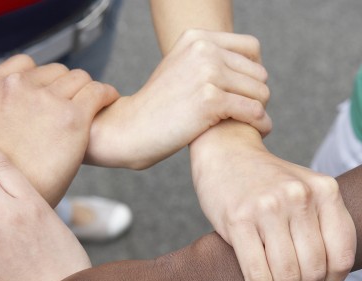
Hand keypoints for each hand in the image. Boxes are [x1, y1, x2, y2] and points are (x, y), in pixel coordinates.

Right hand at [0, 55, 118, 205]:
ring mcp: (45, 99)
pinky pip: (97, 91)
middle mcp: (16, 86)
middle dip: (64, 87)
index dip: (42, 81)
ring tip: (93, 104)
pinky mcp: (72, 116)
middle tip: (74, 105)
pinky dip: (106, 94)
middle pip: (54, 72)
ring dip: (85, 90)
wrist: (10, 202)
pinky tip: (108, 100)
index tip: (52, 95)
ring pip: (77, 78)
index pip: (26, 66)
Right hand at [85, 29, 270, 169]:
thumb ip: (207, 61)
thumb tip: (246, 68)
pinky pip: (253, 110)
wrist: (131, 130)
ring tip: (252, 124)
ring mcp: (207, 73)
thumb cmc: (157, 109)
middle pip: (258, 71)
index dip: (253, 74)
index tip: (245, 94)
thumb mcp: (179, 71)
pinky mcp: (210, 100)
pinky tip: (259, 131)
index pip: (251, 48)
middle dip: (256, 95)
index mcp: (197, 39)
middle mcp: (203, 50)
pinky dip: (260, 123)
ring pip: (260, 91)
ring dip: (259, 111)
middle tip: (246, 115)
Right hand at [190, 125, 356, 280]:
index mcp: (323, 190)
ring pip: (288, 276)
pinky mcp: (238, 221)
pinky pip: (257, 275)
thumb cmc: (260, 180)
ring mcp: (268, 208)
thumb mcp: (299, 191)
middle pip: (313, 269)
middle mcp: (300, 198)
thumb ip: (315, 226)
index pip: (340, 254)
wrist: (223, 153)